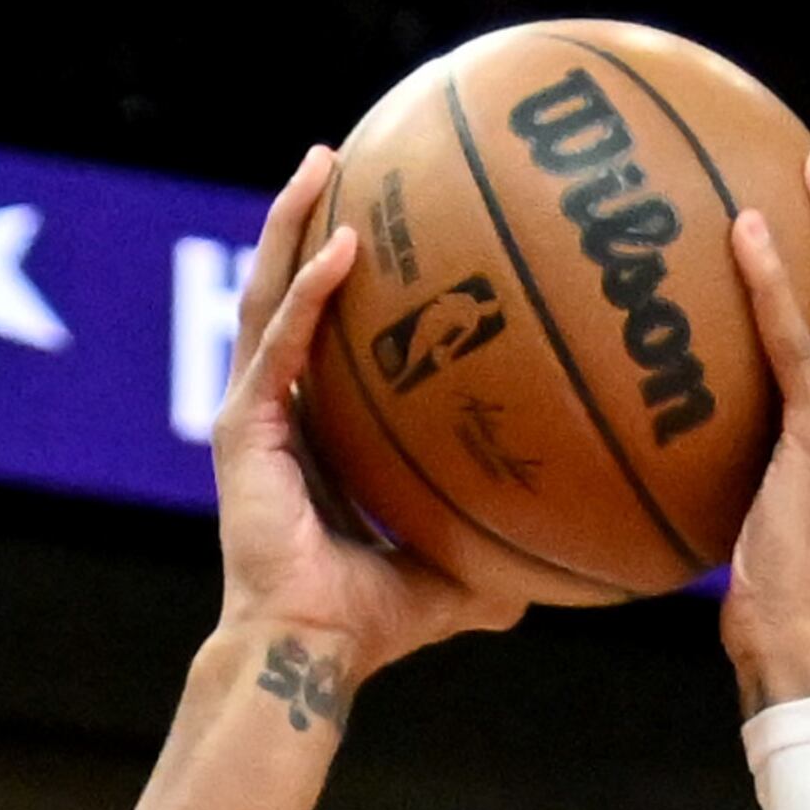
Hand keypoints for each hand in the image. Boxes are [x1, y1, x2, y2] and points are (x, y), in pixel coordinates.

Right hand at [211, 148, 534, 695]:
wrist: (311, 654)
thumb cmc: (369, 624)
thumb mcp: (453, 573)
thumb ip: (497, 548)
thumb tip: (569, 555)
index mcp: (310, 432)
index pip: (319, 334)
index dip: (337, 275)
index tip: (375, 217)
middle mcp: (274, 412)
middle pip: (285, 289)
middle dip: (306, 216)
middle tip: (338, 154)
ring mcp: (251, 416)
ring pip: (266, 293)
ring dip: (293, 223)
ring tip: (322, 160)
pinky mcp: (241, 430)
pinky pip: (280, 342)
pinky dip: (309, 291)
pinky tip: (343, 244)